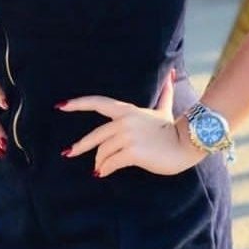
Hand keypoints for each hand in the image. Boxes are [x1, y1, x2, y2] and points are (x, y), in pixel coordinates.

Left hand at [56, 68, 209, 177]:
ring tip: (98, 169)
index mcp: (127, 110)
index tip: (60, 106)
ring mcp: (127, 137)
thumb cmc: (174, 129)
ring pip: (103, 152)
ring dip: (99, 163)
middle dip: (80, 146)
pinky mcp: (132, 152)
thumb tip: (171, 75)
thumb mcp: (165, 110)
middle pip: (96, 136)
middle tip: (69, 153)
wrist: (187, 144)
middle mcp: (124, 121)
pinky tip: (103, 173)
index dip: (78, 104)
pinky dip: (105, 170)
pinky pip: (111, 163)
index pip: (98, 103)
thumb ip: (164, 94)